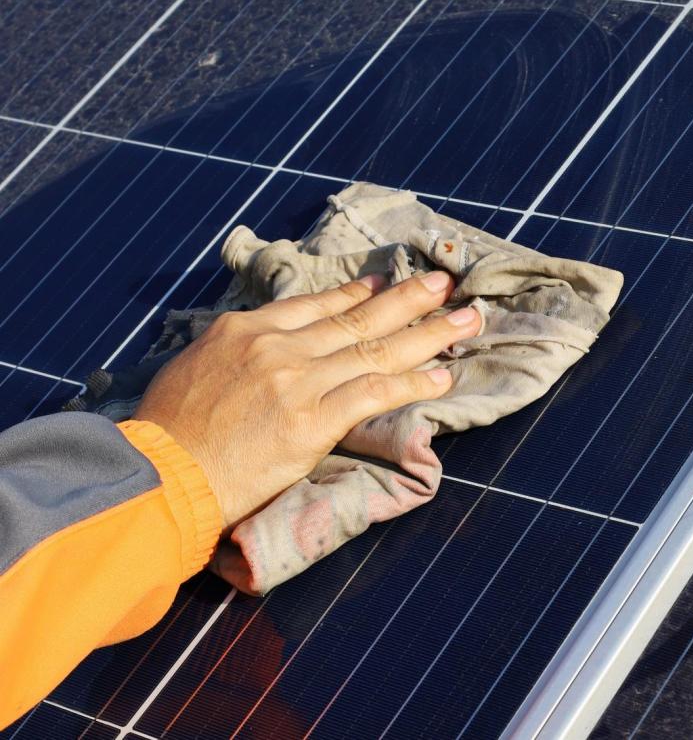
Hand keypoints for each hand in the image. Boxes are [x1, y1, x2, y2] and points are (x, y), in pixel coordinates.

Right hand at [133, 270, 479, 527]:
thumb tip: (256, 353)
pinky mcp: (313, 420)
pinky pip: (375, 393)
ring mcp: (298, 380)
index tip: (384, 284)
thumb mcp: (193, 369)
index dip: (357, 294)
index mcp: (245, 330)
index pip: (314, 305)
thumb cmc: (167, 433)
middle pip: (357, 317)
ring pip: (376, 349)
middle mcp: (277, 346)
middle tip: (445, 282)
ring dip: (429, 333)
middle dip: (409, 298)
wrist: (159, 476)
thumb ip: (234, 354)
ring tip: (466, 319)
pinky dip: (413, 383)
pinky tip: (442, 376)